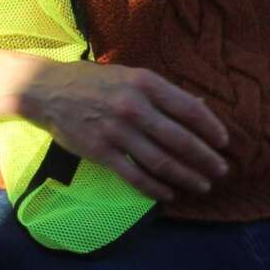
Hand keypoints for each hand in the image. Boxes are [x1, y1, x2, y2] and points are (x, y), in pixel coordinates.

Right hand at [9, 59, 230, 201]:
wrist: (46, 90)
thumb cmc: (96, 81)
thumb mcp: (133, 76)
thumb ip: (166, 94)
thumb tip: (202, 106)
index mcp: (146, 84)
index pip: (190, 110)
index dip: (211, 128)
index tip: (224, 142)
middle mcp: (134, 107)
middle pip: (180, 140)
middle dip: (205, 159)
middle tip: (221, 171)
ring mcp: (116, 132)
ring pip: (160, 161)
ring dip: (186, 177)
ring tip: (203, 185)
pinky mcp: (100, 151)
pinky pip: (134, 174)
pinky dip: (154, 187)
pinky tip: (169, 193)